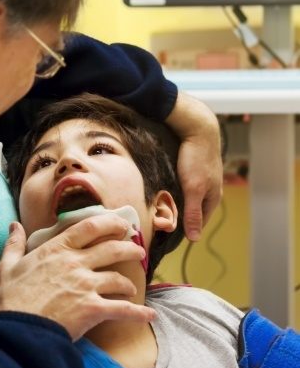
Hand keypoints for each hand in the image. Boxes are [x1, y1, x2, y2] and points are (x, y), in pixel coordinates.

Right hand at [0, 216, 154, 340]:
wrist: (18, 330)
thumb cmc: (10, 298)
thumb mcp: (6, 266)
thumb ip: (14, 244)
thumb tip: (13, 225)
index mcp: (57, 249)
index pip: (89, 227)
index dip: (109, 222)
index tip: (121, 223)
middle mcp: (76, 263)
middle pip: (111, 249)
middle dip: (129, 248)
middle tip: (137, 250)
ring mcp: (86, 286)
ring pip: (118, 278)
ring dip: (129, 282)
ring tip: (133, 286)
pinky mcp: (93, 310)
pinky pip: (122, 309)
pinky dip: (138, 312)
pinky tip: (149, 314)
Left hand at [165, 91, 222, 239]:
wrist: (197, 128)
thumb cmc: (197, 158)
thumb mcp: (194, 188)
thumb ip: (193, 213)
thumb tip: (195, 239)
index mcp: (212, 198)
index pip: (198, 223)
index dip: (183, 230)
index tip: (164, 237)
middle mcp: (208, 190)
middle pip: (191, 210)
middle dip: (176, 216)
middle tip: (156, 221)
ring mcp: (200, 179)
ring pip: (184, 197)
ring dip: (172, 203)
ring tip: (155, 208)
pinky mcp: (191, 168)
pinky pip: (180, 185)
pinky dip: (171, 190)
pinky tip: (160, 190)